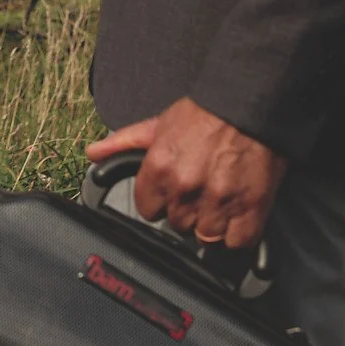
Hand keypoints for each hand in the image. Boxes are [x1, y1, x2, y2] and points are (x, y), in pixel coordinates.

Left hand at [85, 97, 287, 249]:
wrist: (248, 104)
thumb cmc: (204, 114)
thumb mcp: (157, 124)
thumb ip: (123, 142)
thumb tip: (93, 153)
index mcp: (159, 168)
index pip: (148, 210)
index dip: (160, 202)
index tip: (172, 193)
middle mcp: (185, 188)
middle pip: (178, 224)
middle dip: (187, 212)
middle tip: (200, 191)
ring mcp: (219, 201)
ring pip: (206, 237)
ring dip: (212, 224)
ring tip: (219, 200)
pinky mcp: (251, 208)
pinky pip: (237, 241)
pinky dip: (238, 232)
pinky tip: (237, 212)